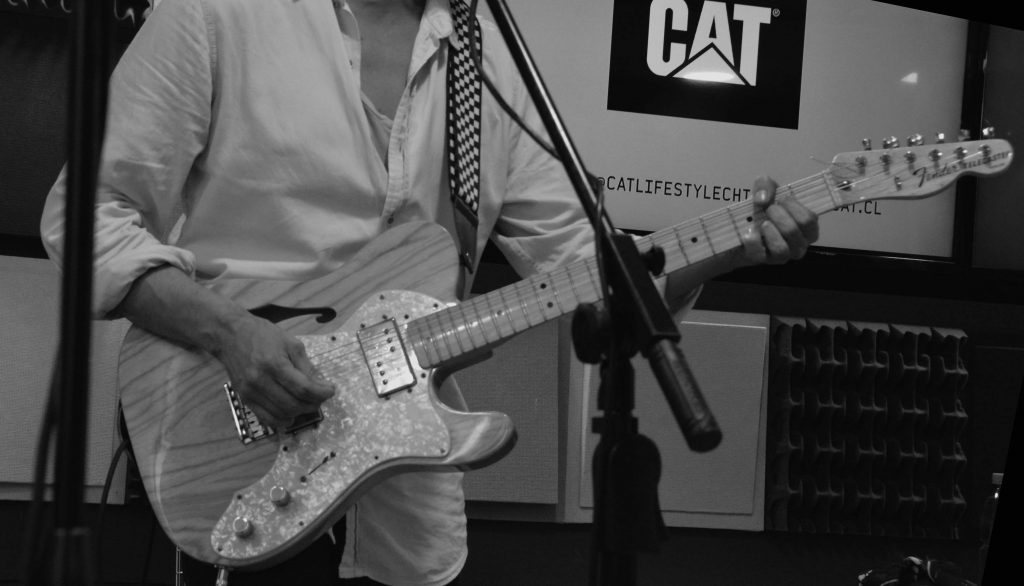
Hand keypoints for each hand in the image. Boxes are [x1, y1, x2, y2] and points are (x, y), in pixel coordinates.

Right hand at [213, 314, 335, 428]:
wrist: (230, 335)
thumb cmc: (263, 335)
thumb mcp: (291, 343)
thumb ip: (306, 366)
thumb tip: (320, 385)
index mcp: (274, 364)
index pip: (304, 388)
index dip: (321, 393)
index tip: (330, 390)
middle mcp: (260, 381)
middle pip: (294, 404)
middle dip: (313, 403)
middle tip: (320, 397)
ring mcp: (250, 392)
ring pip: (282, 414)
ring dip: (300, 412)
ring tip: (308, 403)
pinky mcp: (244, 399)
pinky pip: (266, 418)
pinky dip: (282, 420)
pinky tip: (291, 413)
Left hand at [739, 176, 818, 264]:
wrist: (739, 228)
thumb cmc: (761, 210)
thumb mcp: (765, 191)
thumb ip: (766, 185)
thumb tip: (763, 199)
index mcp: (807, 228)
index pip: (810, 220)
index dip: (794, 207)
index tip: (781, 199)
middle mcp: (799, 244)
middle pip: (795, 231)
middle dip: (779, 216)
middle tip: (769, 210)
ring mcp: (783, 255)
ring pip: (782, 249)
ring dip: (770, 231)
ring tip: (763, 223)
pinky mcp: (764, 261)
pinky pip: (760, 254)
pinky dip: (753, 241)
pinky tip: (749, 232)